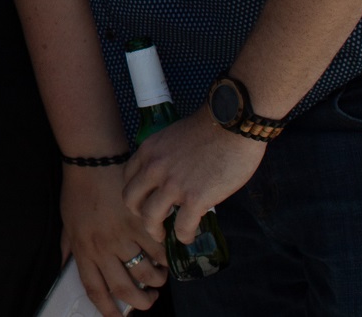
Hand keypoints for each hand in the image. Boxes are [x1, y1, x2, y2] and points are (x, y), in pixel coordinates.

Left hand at [61, 164, 164, 314]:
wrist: (92, 161)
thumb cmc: (78, 191)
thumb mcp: (67, 223)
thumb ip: (69, 248)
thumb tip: (66, 268)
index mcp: (83, 249)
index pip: (95, 290)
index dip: (107, 310)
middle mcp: (103, 248)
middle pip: (125, 290)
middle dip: (141, 303)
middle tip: (148, 299)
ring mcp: (123, 236)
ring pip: (147, 274)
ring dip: (157, 282)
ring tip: (158, 278)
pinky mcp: (141, 223)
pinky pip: (159, 250)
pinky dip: (165, 258)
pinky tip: (164, 256)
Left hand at [123, 107, 264, 244]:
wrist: (232, 124)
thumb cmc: (211, 128)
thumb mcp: (174, 137)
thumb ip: (167, 156)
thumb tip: (174, 174)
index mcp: (148, 151)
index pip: (128, 178)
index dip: (135, 193)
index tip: (145, 201)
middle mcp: (154, 168)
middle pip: (131, 199)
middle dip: (138, 215)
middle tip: (150, 222)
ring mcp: (172, 185)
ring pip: (150, 217)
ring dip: (155, 231)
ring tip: (164, 236)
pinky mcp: (195, 198)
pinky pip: (182, 226)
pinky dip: (184, 236)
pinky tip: (189, 237)